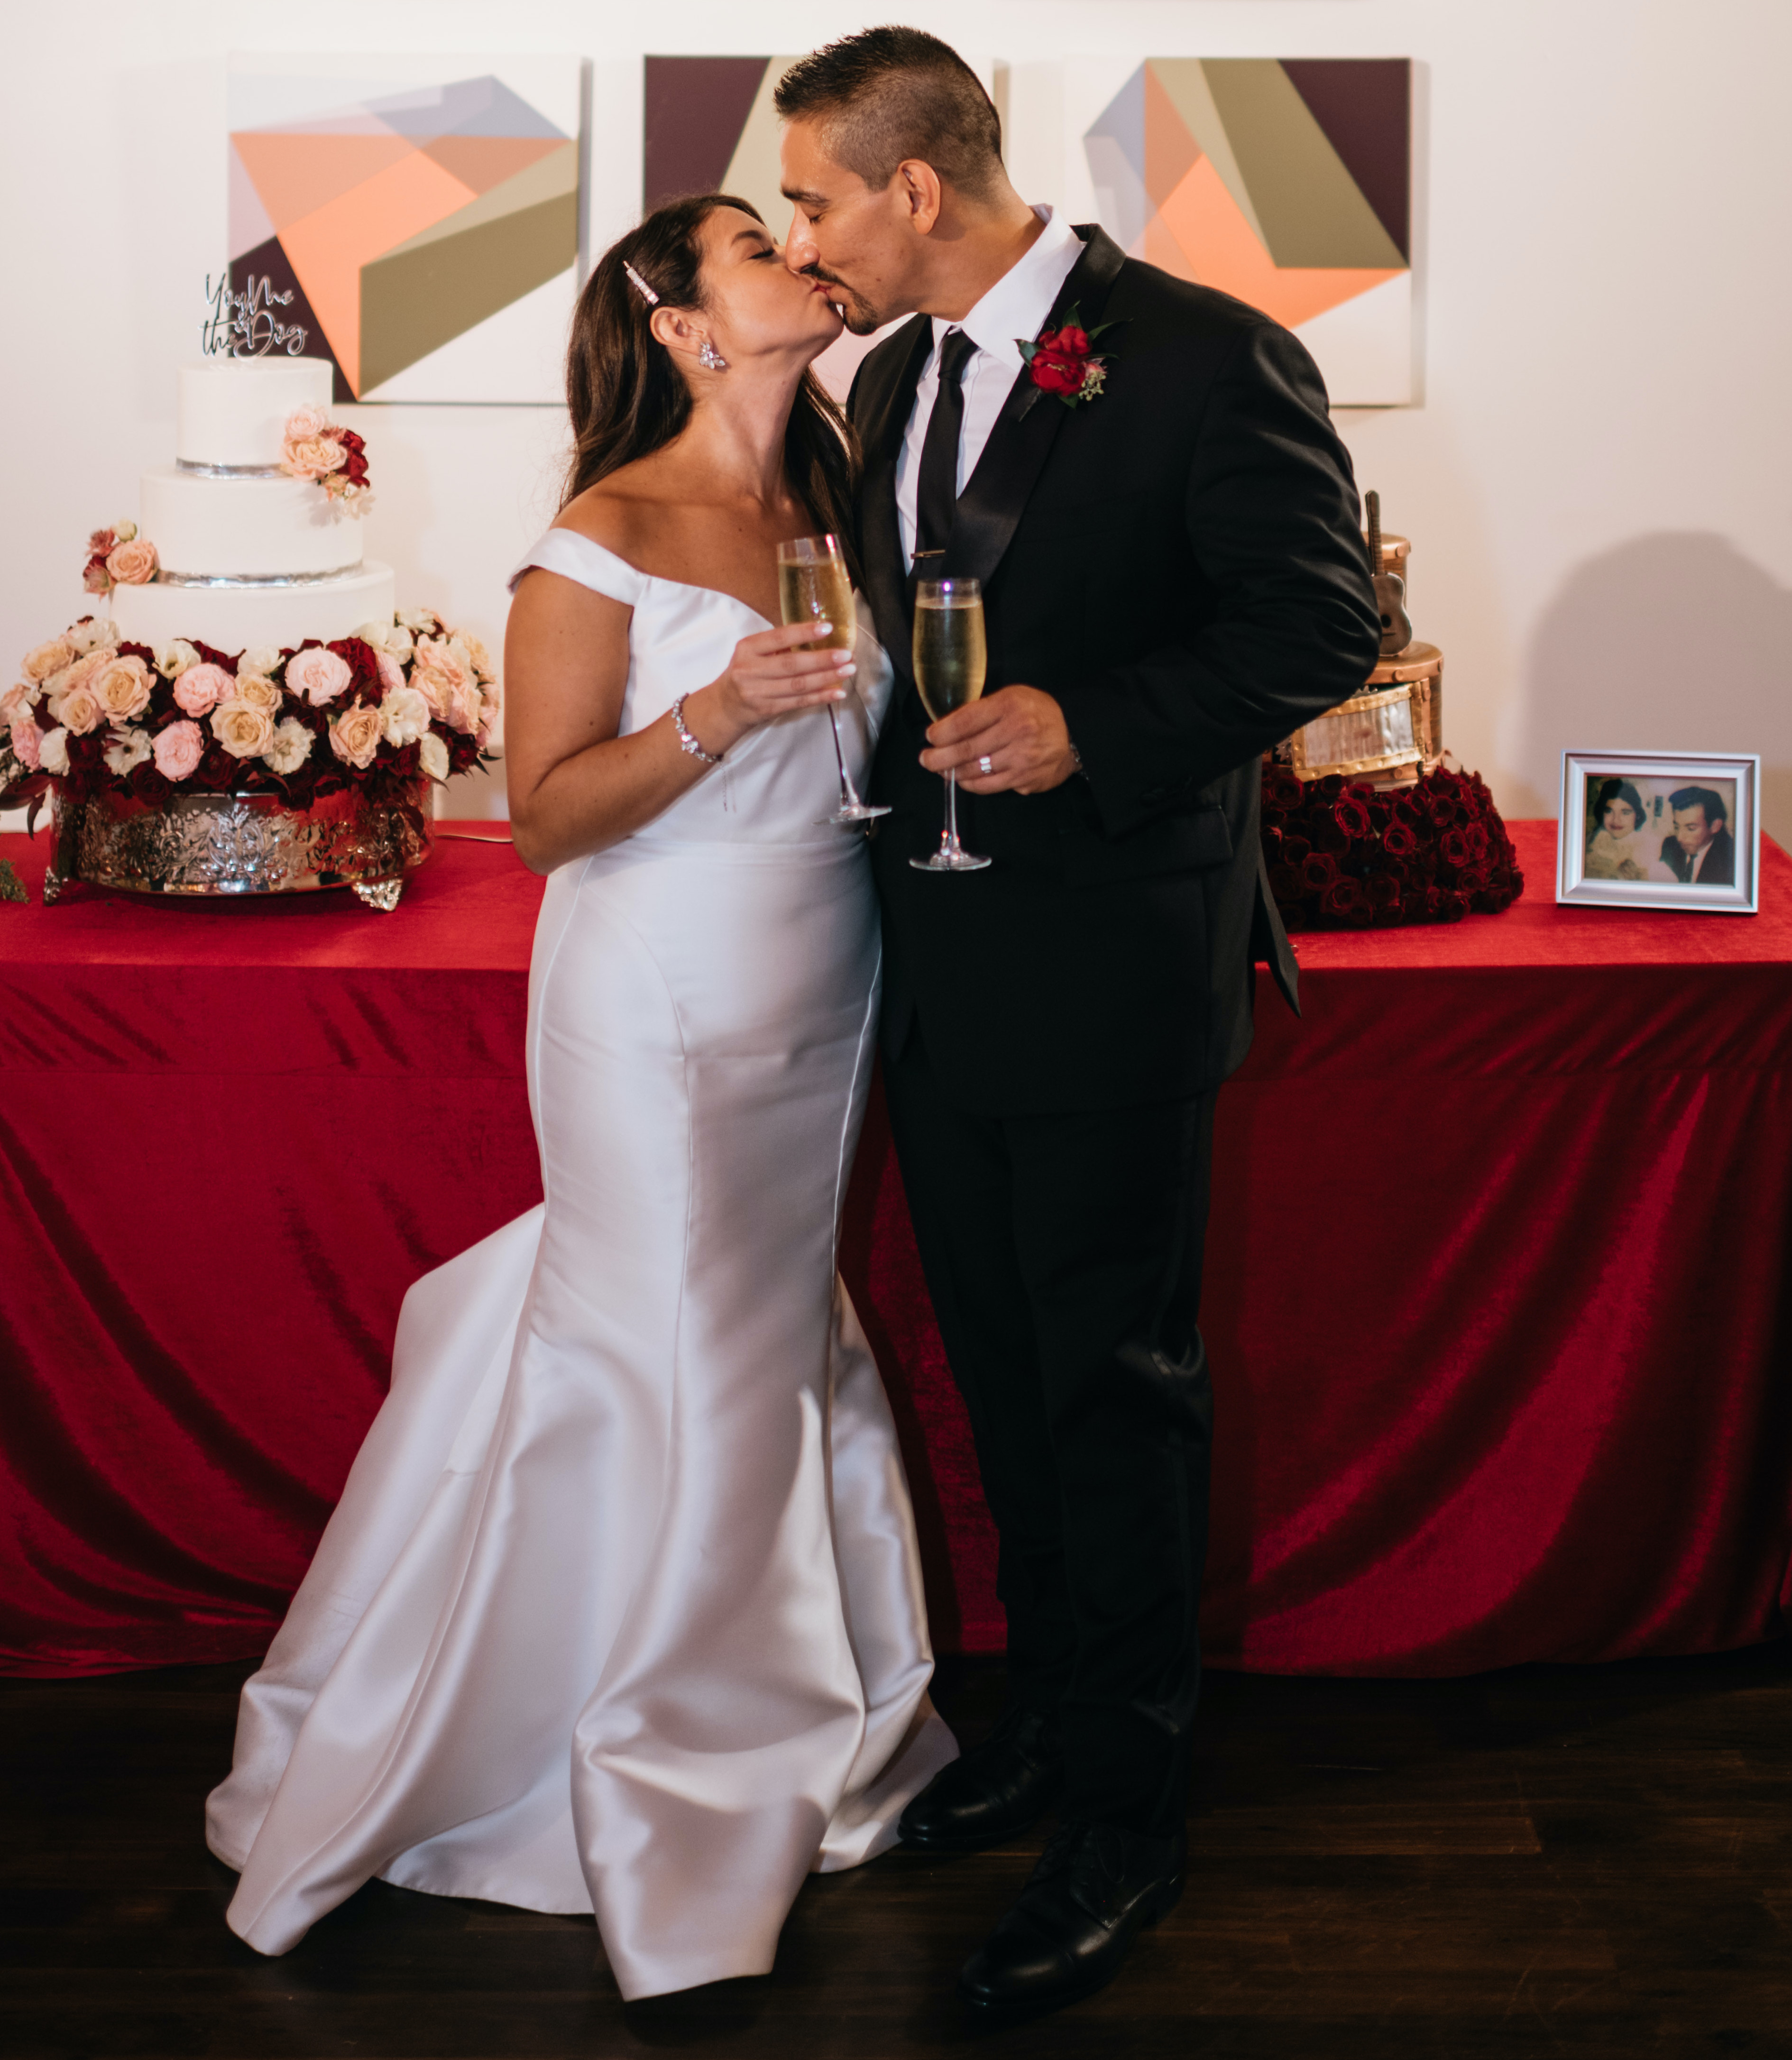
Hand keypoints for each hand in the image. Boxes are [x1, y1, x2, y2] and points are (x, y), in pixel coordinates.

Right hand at [687, 621, 853, 755]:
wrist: (724, 706)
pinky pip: (799, 702)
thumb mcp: (751, 654)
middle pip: (791, 664)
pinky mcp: (767, 709)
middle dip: (822, 659)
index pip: (778, 638)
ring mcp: (757, 692)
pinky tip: (837, 692)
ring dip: (826, 678)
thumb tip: (816, 637)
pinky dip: (820, 697)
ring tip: (847, 670)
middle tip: (846, 655)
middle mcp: (749, 670)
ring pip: (798, 685)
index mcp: (747, 648)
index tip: (827, 628)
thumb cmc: (745, 674)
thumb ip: (777, 646)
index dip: (803, 633)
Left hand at [920, 685, 1078, 794]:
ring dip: (952, 772)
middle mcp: (1015, 733)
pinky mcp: (1025, 780)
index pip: (966, 722)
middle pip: (966, 749)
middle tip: (925, 759)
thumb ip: (984, 709)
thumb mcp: (1013, 697)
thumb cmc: (1038, 713)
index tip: (930, 737)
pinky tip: (963, 779)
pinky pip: (990, 786)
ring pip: (975, 771)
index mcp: (1009, 706)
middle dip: (939, 757)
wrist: (1075, 735)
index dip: (942, 732)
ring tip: (942, 769)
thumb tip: (949, 725)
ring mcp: (1021, 759)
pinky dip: (971, 784)